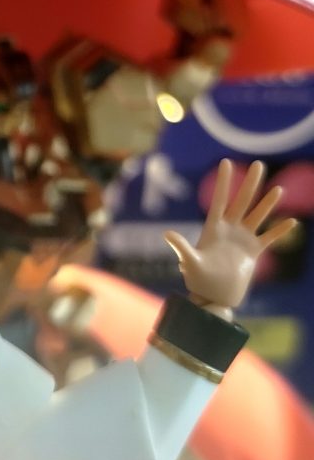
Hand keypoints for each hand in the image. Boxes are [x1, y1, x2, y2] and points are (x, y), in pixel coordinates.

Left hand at [163, 159, 296, 311]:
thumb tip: (166, 233)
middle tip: (258, 165)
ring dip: (267, 204)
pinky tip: (291, 222)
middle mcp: (229, 230)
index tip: (226, 162)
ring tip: (279, 189)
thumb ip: (182, 246)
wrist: (212, 297)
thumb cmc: (198, 281)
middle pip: (241, 202)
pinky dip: (279, 231)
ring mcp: (242, 240)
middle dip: (250, 184)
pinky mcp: (253, 252)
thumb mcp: (190, 263)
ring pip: (257, 217)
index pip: (220, 200)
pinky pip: (268, 238)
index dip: (224, 182)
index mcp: (213, 229)